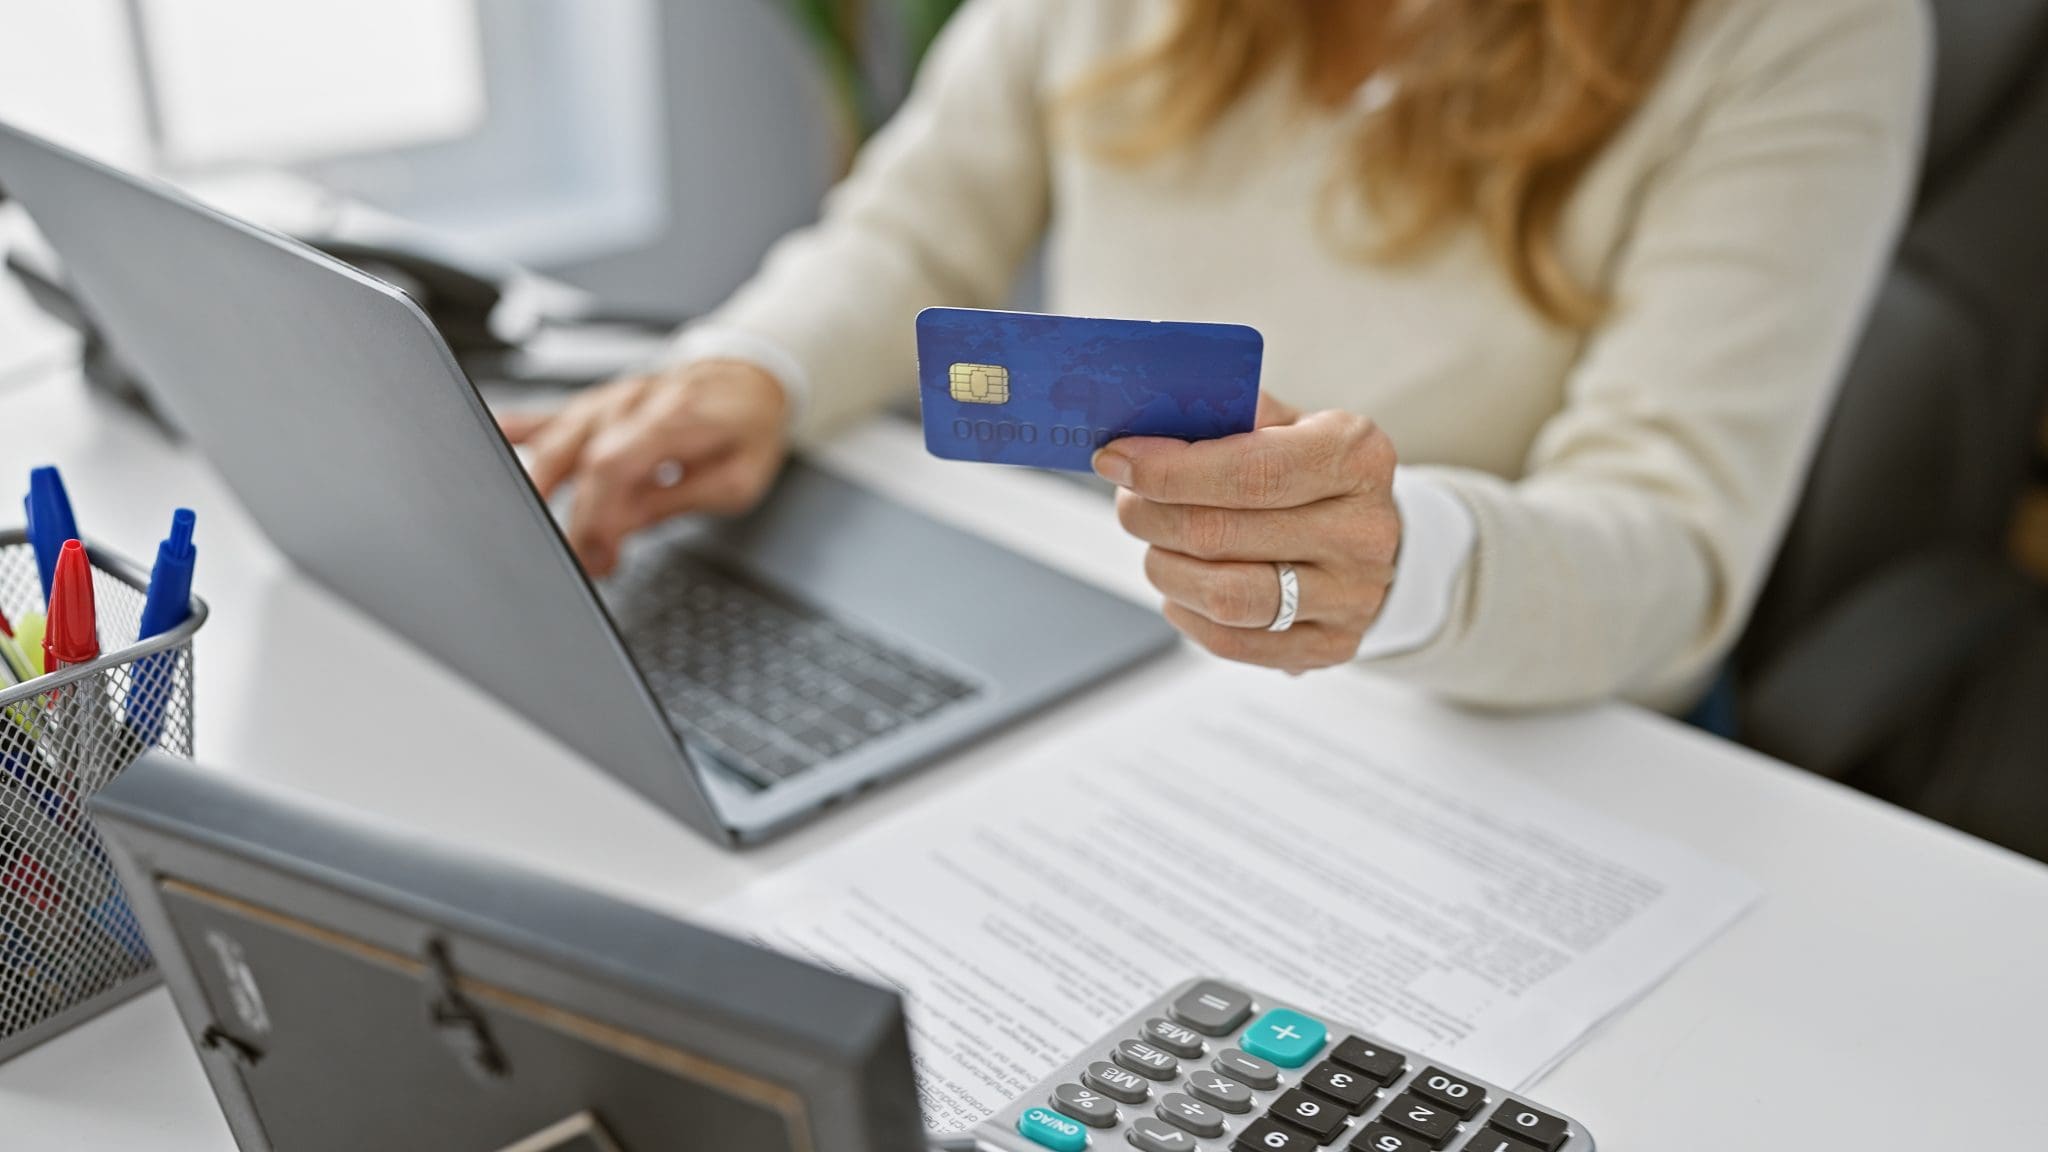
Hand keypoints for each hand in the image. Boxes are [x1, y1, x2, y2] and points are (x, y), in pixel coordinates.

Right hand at [498, 360, 789, 576]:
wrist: (749, 380)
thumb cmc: (746, 430)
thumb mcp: (737, 479)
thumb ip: (679, 499)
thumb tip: (625, 525)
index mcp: (674, 417)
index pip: (613, 465)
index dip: (598, 514)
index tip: (600, 557)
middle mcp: (633, 403)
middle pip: (581, 458)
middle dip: (575, 519)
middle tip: (583, 565)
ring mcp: (610, 401)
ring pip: (558, 440)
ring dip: (542, 490)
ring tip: (534, 535)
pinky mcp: (597, 407)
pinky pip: (551, 416)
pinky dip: (519, 429)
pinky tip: (493, 437)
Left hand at [1094, 396, 1400, 672]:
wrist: (1372, 534)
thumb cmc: (1312, 472)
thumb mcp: (1287, 425)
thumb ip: (1227, 420)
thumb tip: (1146, 428)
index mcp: (1354, 457)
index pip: (1250, 471)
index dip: (1171, 471)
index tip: (1118, 460)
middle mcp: (1362, 531)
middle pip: (1222, 535)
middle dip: (1153, 516)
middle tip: (1128, 502)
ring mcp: (1351, 597)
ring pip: (1224, 597)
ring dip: (1166, 569)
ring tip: (1156, 545)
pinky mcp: (1330, 646)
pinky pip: (1232, 642)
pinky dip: (1187, 613)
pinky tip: (1181, 588)